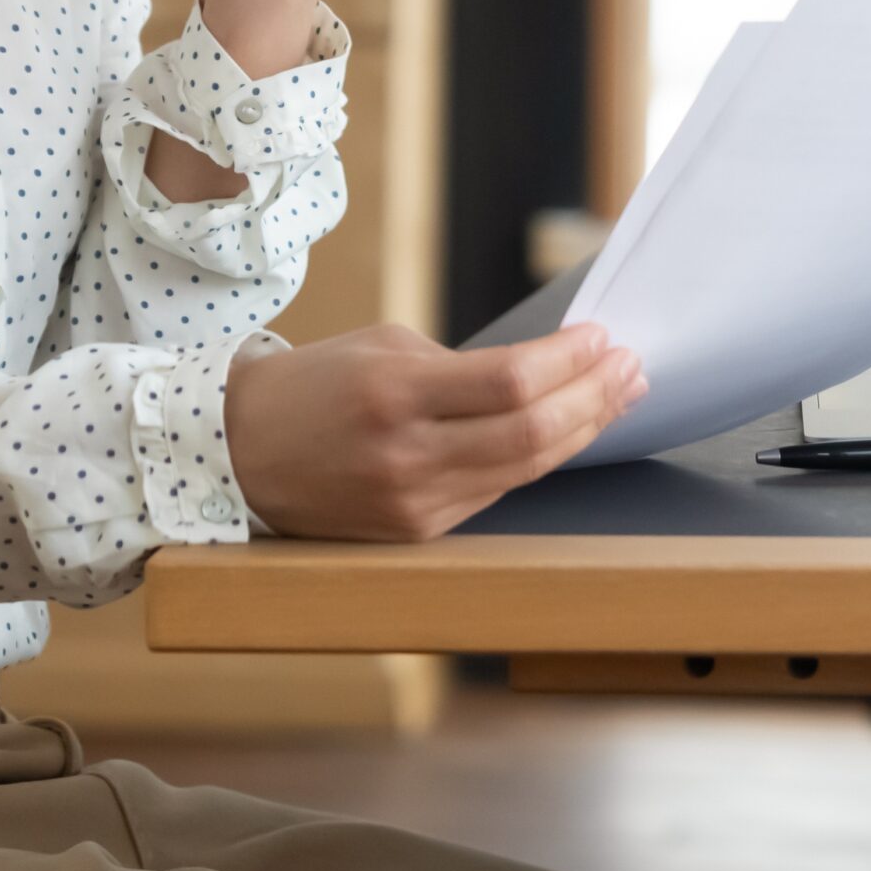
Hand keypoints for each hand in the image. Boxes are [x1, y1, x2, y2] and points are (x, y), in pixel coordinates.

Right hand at [221, 322, 647, 541]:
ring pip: (526, 469)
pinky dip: (537, 460)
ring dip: (582, 431)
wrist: (241, 451)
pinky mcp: (417, 532)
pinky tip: (564, 434)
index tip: (602, 338)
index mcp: (394, 393)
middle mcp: (407, 454)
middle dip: (593, 397)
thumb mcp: (381, 349)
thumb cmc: (315, 385)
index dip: (569, 361)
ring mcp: (413, 501)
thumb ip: (459, 367)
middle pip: (533, 432)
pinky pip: (495, 492)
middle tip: (629, 367)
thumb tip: (544, 375)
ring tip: (617, 398)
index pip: (510, 381)